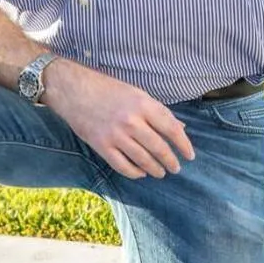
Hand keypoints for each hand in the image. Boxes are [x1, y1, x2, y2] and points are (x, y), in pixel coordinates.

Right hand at [41, 60, 194, 178]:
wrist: (73, 90)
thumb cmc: (107, 89)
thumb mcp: (136, 93)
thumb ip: (157, 111)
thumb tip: (179, 128)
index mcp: (143, 104)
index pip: (171, 128)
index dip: (183, 145)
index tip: (190, 155)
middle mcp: (131, 121)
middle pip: (159, 148)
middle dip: (170, 161)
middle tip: (176, 168)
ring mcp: (116, 135)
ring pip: (142, 160)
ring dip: (155, 169)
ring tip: (161, 172)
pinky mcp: (102, 146)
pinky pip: (122, 166)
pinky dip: (134, 173)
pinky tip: (140, 173)